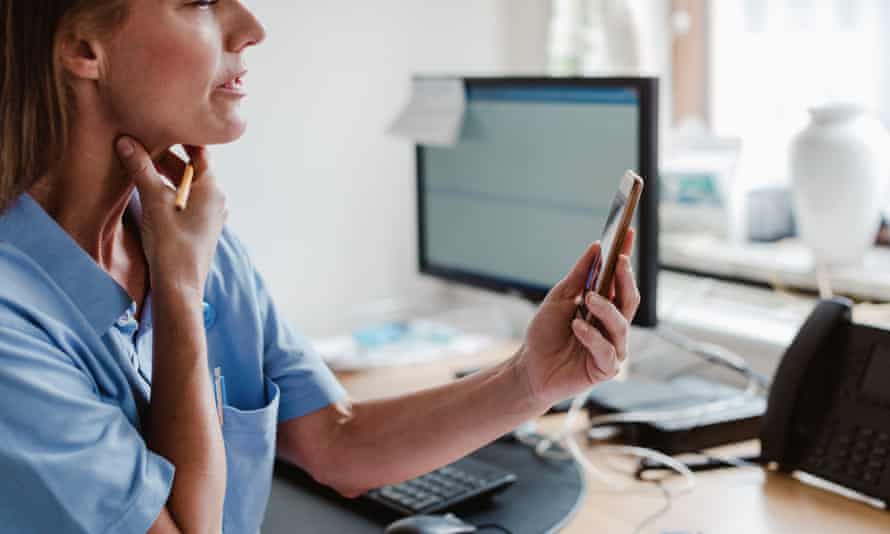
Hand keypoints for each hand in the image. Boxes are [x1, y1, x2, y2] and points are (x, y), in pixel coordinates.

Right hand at [115, 137, 227, 294]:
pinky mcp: (200, 227)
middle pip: (190, 167)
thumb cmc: (171, 245)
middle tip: (139, 142)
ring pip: (185, 184)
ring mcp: (210, 214)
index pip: (199, 150)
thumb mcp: (153, 201)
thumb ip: (141, 169)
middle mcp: (216, 198)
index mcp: (212, 187)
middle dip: (165, 155)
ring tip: (139, 163)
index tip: (159, 123)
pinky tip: (149, 190)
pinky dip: (167, 191)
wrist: (179, 287)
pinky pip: (184, 200)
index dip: (179, 136)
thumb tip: (126, 141)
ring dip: (163, 174)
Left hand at [515, 229, 639, 408]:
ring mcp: (612, 347)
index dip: (626, 256)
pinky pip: (606, 350)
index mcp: (604, 307)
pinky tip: (577, 326)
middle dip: (625, 279)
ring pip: (621, 324)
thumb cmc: (544, 334)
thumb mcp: (558, 299)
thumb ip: (578, 276)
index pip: (620, 280)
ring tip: (589, 297)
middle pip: (630, 300)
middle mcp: (612, 326)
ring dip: (606, 308)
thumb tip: (595, 248)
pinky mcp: (605, 368)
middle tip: (618, 261)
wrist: (529, 368)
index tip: (627, 233)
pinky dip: (591, 336)